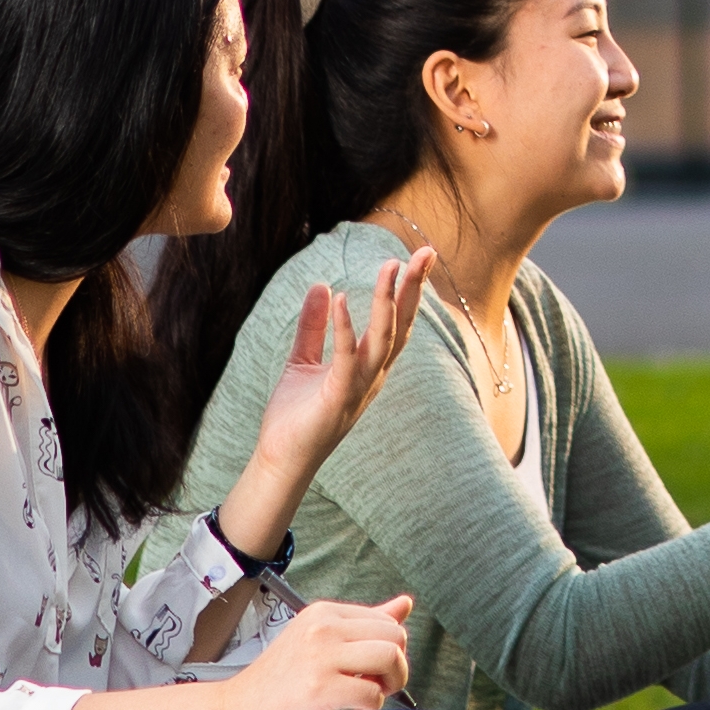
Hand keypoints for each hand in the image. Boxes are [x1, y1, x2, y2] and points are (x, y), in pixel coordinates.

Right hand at [224, 596, 412, 709]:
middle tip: (373, 684)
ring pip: (390, 658)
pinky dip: (370, 706)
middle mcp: (322, 627)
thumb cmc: (281, 681)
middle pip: (396, 637)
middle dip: (396, 666)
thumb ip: (364, 624)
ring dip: (388, 684)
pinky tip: (349, 707)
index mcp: (323, 612)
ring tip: (365, 694)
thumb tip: (405, 603)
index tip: (368, 668)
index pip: (388, 621)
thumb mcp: (320, 641)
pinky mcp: (319, 688)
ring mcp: (319, 656)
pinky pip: (373, 693)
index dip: (389, 649)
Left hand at [246, 249, 430, 503]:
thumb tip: (322, 286)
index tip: (417, 256)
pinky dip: (347, 329)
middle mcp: (373, 374)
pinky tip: (345, 299)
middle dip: (414, 288)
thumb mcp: (303, 359)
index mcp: (369, 365)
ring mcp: (359, 386)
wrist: (281, 458)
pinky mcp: (338, 396)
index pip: (397, 320)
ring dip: (388, 302)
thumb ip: (313, 325)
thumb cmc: (296, 415)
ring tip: (390, 267)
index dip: (408, 289)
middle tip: (427, 252)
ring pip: (384, 338)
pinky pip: (347, 358)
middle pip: (402, 324)